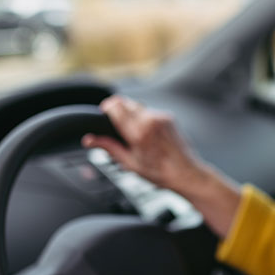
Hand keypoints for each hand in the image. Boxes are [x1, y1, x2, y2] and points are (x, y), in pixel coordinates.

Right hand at [82, 95, 206, 195]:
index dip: (106, 107)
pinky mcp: (168, 117)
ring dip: (131, 114)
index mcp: (138, 132)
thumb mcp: (130, 163)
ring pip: (138, 106)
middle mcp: (150, 121)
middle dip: (116, 109)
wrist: (186, 173)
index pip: (116, 107)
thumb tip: (89, 140)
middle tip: (114, 123)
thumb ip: (109, 147)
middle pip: (125, 102)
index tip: (103, 113)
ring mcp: (161, 117)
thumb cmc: (160, 173)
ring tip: (132, 133)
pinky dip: (144, 118)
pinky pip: (150, 112)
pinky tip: (147, 134)